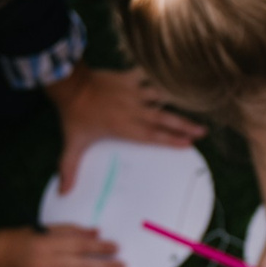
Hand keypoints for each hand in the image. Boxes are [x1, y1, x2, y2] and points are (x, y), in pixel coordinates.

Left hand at [50, 68, 207, 191]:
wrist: (71, 85)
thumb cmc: (75, 115)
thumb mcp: (73, 144)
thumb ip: (69, 168)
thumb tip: (63, 192)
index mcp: (126, 128)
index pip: (154, 137)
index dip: (172, 141)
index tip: (188, 144)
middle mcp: (134, 111)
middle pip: (165, 120)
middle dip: (185, 126)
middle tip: (202, 131)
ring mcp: (133, 93)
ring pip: (160, 97)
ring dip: (176, 101)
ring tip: (192, 104)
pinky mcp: (128, 79)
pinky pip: (146, 76)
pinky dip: (156, 76)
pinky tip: (167, 75)